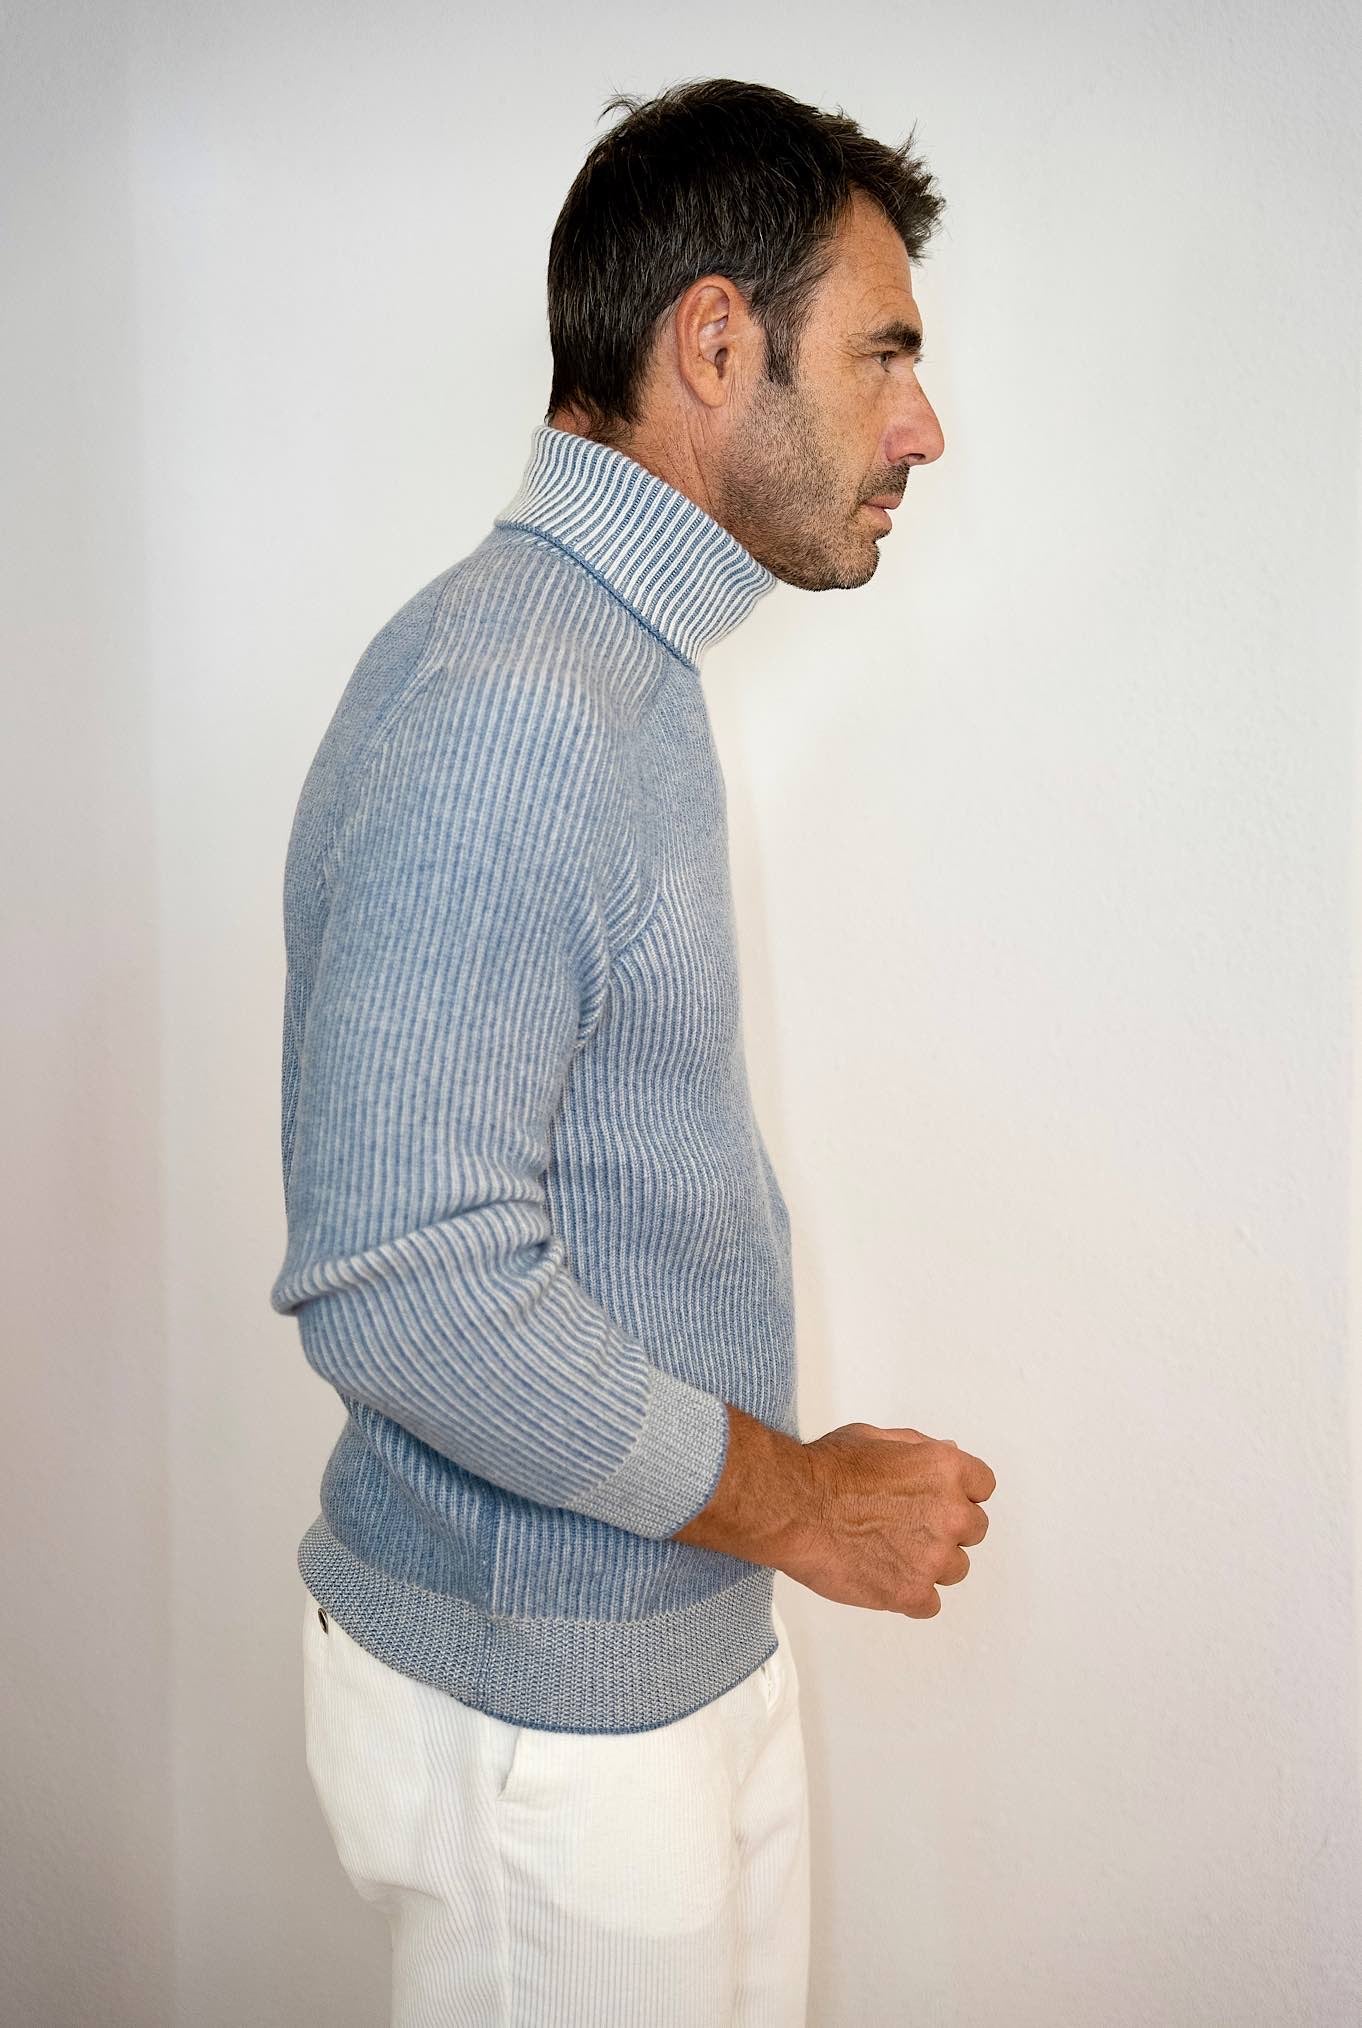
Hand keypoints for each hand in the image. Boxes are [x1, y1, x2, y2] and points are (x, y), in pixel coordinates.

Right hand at [779, 1422, 994, 1617]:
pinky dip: (910, 1595)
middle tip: (910, 1526)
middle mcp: (949, 1513)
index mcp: (945, 1470)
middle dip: (947, 1528)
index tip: (941, 1500)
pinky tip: (885, 1577)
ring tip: (890, 1552)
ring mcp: (933, 1557)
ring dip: (930, 1563)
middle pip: (974, 1530)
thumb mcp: (875, 1437)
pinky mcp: (912, 1593)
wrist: (794, 1508)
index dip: (960, 1493)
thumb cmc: (825, 1470)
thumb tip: (945, 1454)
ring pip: (956, 1569)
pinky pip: (930, 1604)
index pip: (983, 1487)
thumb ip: (918, 1448)